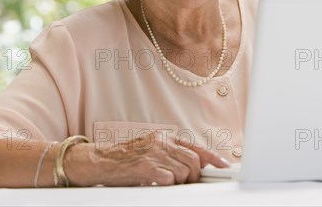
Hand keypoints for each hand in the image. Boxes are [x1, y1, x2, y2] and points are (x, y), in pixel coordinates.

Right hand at [64, 131, 229, 186]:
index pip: (195, 146)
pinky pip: (169, 179)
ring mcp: (153, 154)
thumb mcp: (150, 150)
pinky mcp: (145, 167)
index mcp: (163, 137)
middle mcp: (160, 142)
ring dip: (180, 182)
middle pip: (193, 160)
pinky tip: (156, 183)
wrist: (98, 161)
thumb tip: (195, 165)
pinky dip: (167, 184)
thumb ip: (170, 154)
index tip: (224, 166)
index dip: (212, 158)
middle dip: (194, 175)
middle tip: (186, 182)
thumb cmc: (123, 159)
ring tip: (166, 182)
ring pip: (183, 171)